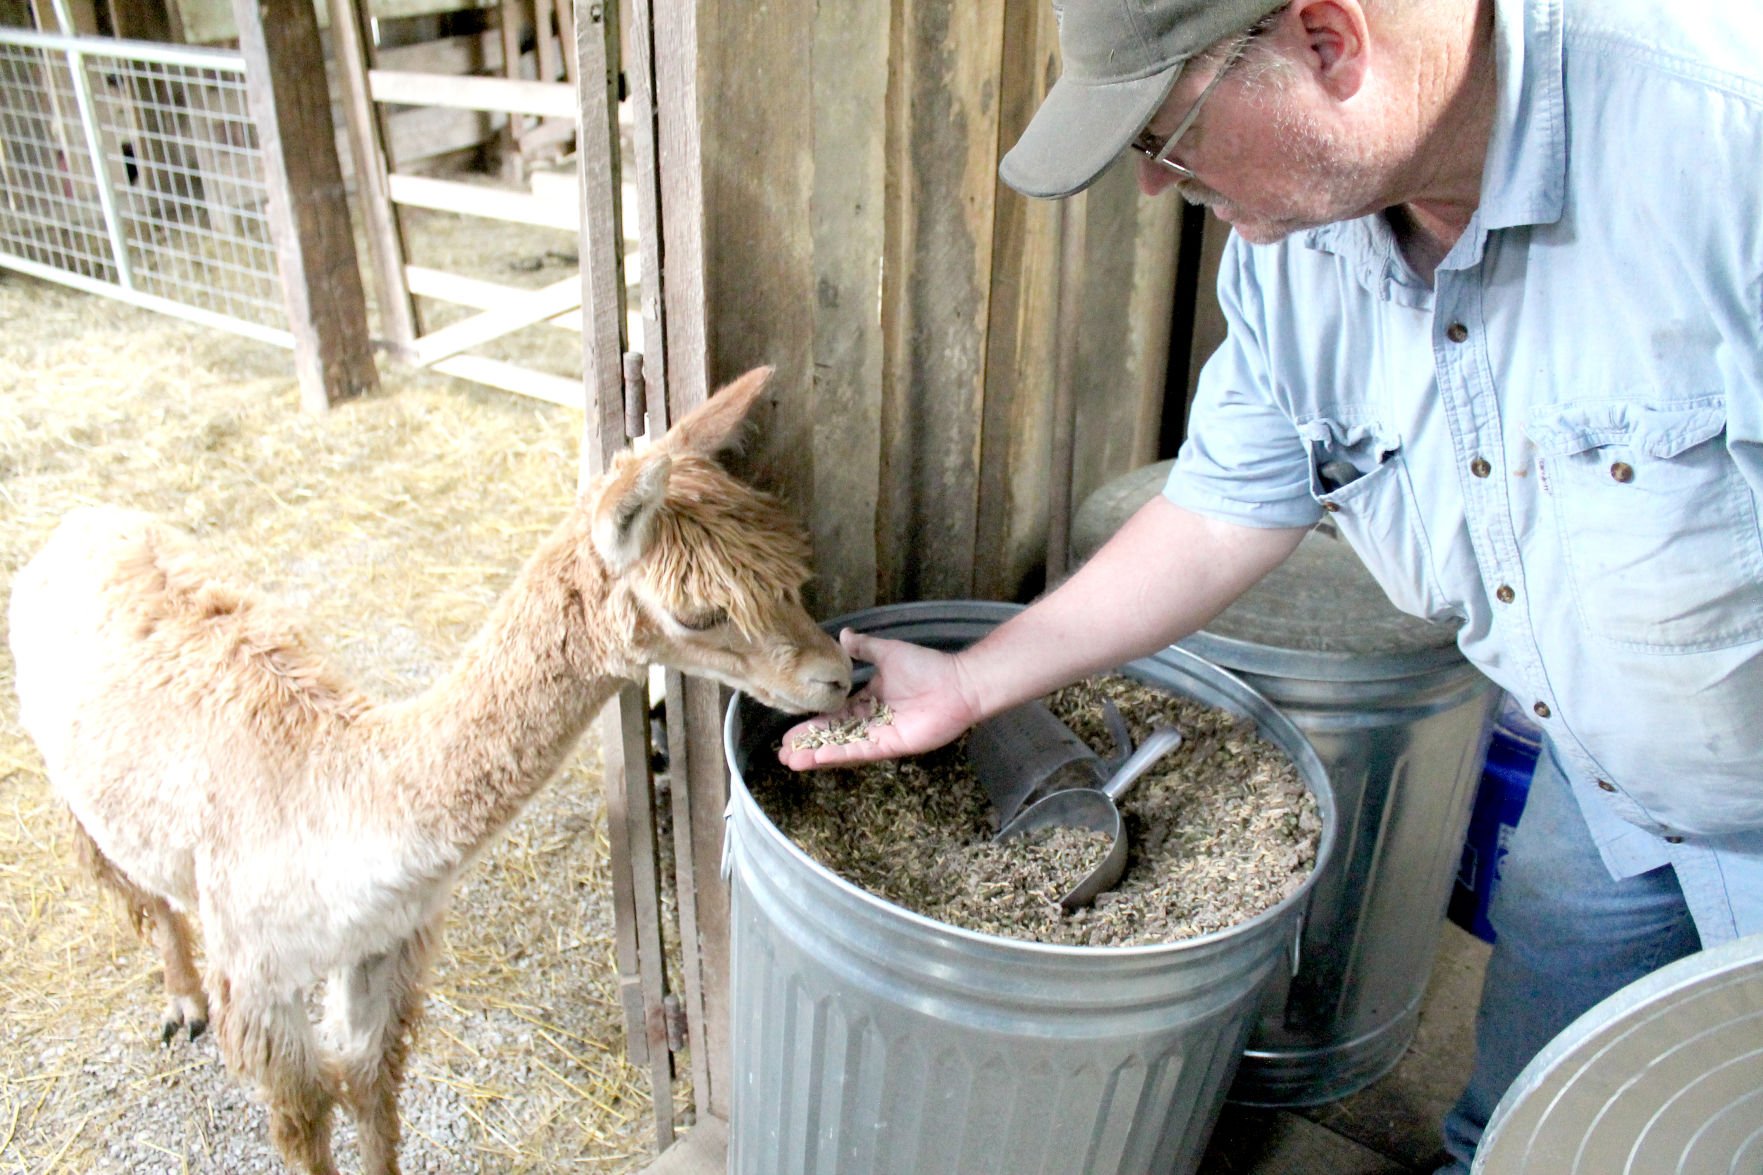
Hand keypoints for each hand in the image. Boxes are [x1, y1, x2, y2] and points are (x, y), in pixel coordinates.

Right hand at [776, 628, 981, 769]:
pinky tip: (819, 757)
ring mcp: (881, 735)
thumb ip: (864, 648)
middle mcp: (872, 721)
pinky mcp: (892, 745)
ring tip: (791, 760)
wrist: (958, 683)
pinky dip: (840, 754)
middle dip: (808, 744)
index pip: (834, 716)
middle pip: (834, 735)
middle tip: (782, 753)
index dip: (812, 724)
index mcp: (869, 701)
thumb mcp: (887, 652)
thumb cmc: (927, 667)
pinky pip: (861, 750)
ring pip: (842, 746)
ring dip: (817, 754)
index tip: (788, 733)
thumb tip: (842, 635)